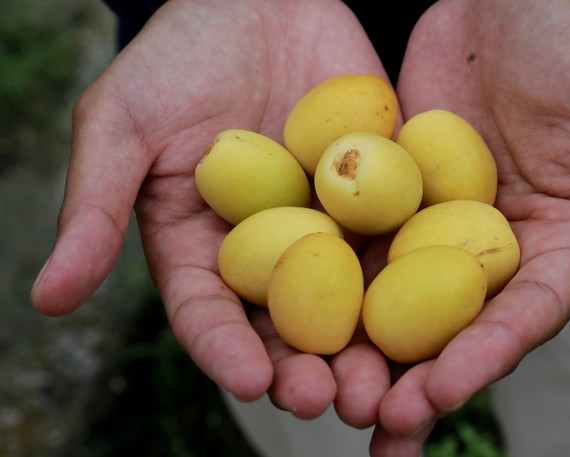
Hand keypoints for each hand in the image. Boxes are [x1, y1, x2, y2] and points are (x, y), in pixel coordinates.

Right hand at [29, 0, 392, 420]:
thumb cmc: (179, 56)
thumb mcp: (122, 124)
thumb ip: (94, 207)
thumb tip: (47, 300)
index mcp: (205, 249)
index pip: (212, 314)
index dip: (227, 350)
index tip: (249, 380)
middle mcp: (273, 251)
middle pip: (289, 327)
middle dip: (306, 370)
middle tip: (325, 402)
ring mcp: (334, 227)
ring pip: (354, 301)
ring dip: (369, 350)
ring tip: (380, 384)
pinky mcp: (385, 195)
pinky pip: (405, 239)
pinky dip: (419, 278)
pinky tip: (439, 312)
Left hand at [370, 0, 569, 452]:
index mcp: (564, 249)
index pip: (525, 315)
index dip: (487, 356)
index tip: (442, 391)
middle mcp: (500, 256)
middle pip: (459, 330)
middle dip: (419, 379)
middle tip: (377, 420)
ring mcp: (438, 235)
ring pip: (399, 307)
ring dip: (367, 355)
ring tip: (325, 398)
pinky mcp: (390, 207)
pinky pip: (357, 252)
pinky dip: (329, 290)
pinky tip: (294, 324)